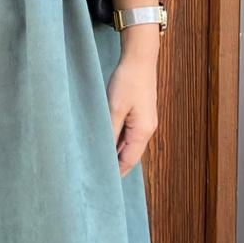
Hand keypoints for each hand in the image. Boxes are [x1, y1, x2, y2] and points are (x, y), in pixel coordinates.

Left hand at [105, 37, 159, 176]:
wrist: (140, 58)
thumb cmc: (128, 81)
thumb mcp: (114, 107)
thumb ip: (109, 130)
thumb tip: (103, 150)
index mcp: (143, 131)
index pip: (128, 161)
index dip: (116, 172)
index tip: (102, 183)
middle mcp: (147, 129)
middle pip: (130, 155)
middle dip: (115, 165)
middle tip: (96, 174)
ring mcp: (145, 121)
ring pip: (128, 144)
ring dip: (115, 152)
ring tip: (98, 160)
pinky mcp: (140, 113)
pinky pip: (128, 133)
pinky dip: (117, 139)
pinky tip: (105, 140)